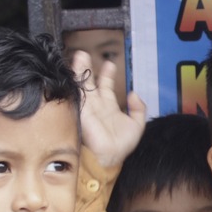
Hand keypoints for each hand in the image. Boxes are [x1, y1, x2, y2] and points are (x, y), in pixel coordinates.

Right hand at [77, 52, 147, 170]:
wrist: (109, 157)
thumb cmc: (122, 146)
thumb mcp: (137, 124)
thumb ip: (139, 109)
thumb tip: (135, 93)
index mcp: (109, 107)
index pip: (106, 86)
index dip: (108, 74)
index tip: (109, 63)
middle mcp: (96, 106)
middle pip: (90, 82)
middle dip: (88, 68)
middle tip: (84, 54)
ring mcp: (87, 108)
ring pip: (82, 85)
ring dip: (79, 71)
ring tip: (79, 56)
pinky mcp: (80, 111)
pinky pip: (76, 95)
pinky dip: (74, 84)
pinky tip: (73, 72)